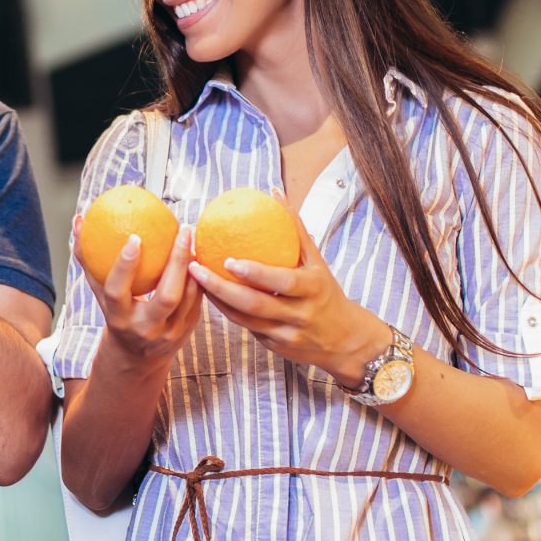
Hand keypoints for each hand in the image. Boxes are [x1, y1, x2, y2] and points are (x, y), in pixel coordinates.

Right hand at [80, 212, 202, 368]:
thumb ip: (88, 258)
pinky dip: (199, 278)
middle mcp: (144, 329)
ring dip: (193, 267)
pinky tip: (198, 256)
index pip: (117, 291)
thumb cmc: (115, 312)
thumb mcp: (99, 292)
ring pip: (188, 298)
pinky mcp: (187, 332)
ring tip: (193, 239)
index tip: (135, 237)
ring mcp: (169, 333)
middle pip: (166, 296)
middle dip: (177, 261)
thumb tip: (79, 220)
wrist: (136, 357)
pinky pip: (197, 301)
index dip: (125, 265)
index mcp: (118, 318)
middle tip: (183, 230)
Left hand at [189, 210, 382, 382]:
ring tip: (195, 280)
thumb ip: (296, 229)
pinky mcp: (275, 347)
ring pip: (244, 319)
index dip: (254, 273)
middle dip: (221, 288)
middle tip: (196, 268)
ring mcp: (286, 334)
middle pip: (254, 304)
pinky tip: (210, 296)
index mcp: (312, 288)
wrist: (345, 340)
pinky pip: (247, 328)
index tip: (228, 260)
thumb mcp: (318, 262)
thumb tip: (275, 193)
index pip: (281, 281)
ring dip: (217, 300)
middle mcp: (299, 314)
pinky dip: (228, 312)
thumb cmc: (327, 293)